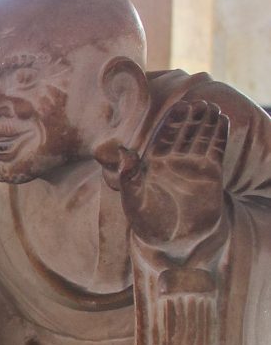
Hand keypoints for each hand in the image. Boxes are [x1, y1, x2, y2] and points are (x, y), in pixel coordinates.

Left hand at [101, 100, 227, 252]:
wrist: (172, 242)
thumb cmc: (147, 222)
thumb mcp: (133, 199)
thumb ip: (128, 176)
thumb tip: (123, 152)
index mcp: (152, 164)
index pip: (163, 136)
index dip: (171, 122)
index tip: (178, 107)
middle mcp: (173, 161)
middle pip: (183, 133)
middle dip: (190, 118)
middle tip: (198, 103)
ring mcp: (192, 166)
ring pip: (200, 138)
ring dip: (206, 122)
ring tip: (212, 107)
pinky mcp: (210, 175)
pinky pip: (215, 150)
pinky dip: (219, 136)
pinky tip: (222, 121)